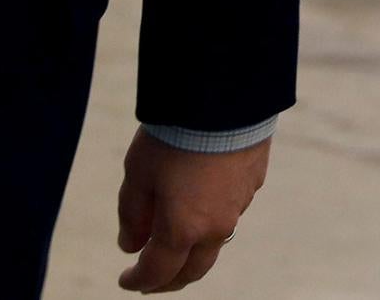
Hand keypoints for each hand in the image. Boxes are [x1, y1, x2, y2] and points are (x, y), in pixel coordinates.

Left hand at [117, 129, 267, 292]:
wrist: (223, 97)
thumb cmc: (174, 135)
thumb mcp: (138, 172)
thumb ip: (132, 214)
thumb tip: (130, 245)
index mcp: (183, 230)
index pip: (158, 273)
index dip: (139, 282)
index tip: (126, 281)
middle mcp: (215, 227)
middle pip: (193, 270)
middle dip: (170, 279)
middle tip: (152, 278)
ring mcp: (238, 206)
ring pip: (214, 243)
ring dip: (192, 250)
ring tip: (174, 240)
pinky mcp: (253, 183)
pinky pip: (230, 212)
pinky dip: (211, 219)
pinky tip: (200, 202)